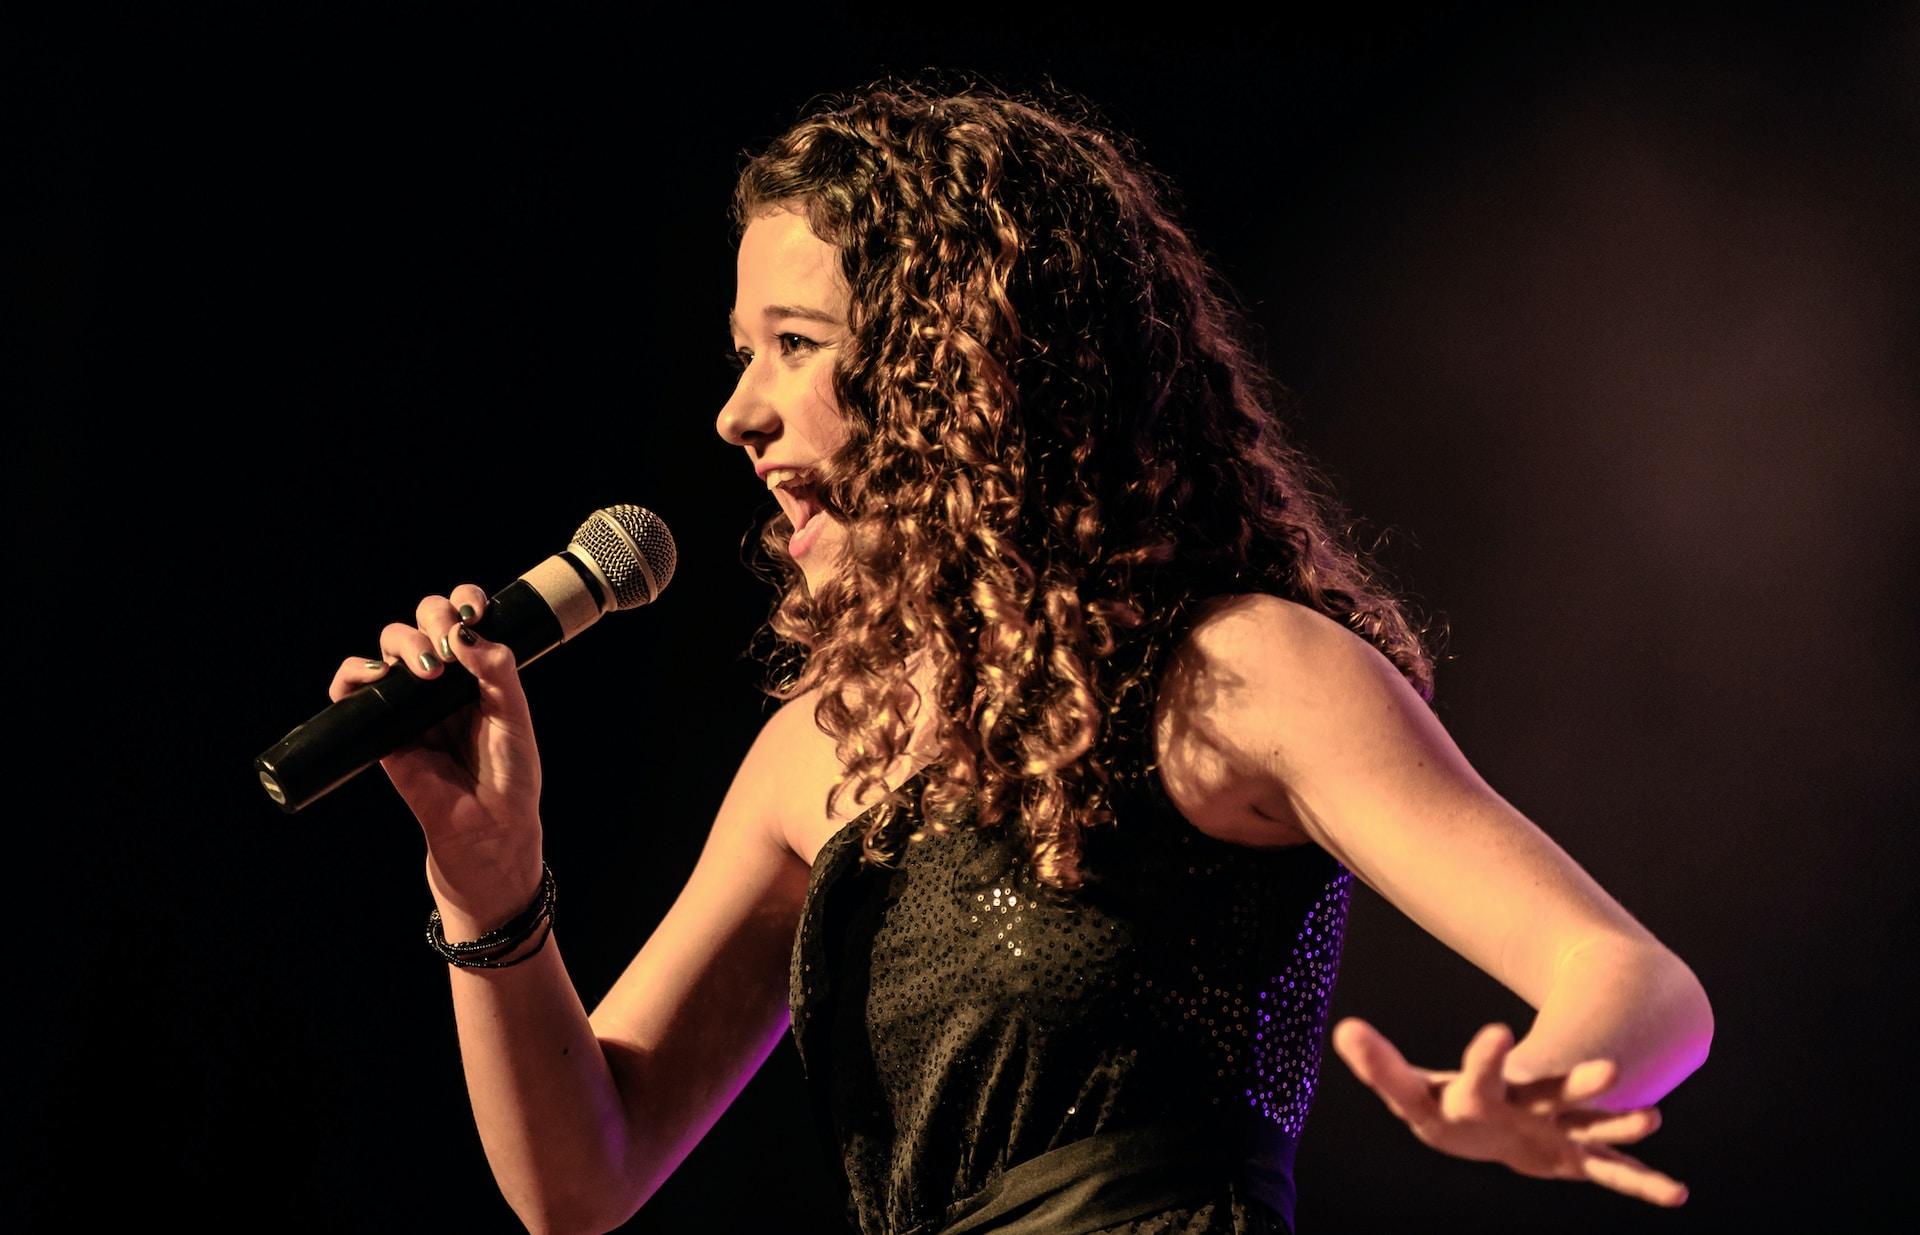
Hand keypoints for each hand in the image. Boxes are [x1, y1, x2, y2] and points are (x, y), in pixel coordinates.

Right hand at [328, 584, 543, 919]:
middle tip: (449, 650)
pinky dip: (353, 674)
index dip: (464, 601)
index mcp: (478, 672)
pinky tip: (378, 675)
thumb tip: (465, 632)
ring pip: (388, 647)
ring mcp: (410, 702)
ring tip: (426, 670)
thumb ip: (497, 671)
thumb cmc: (508, 775)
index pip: (463, 617)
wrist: (488, 828)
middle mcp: (442, 680)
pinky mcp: (382, 729)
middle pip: (422, 622)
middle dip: (433, 619)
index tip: (473, 610)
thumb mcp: (514, 717)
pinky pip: (352, 691)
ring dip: (402, 642)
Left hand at [1331, 1017, 1687, 1207]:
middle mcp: (1530, 1103)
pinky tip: (1676, 1194)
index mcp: (1486, 1087)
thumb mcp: (1408, 1089)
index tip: (1497, 1031)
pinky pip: (1610, 1172)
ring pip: (1591, 1128)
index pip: (1484, 1071)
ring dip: (1617, 1125)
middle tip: (1608, 1068)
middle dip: (1577, 1082)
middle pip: (1554, 1092)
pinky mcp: (1573, 1158)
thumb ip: (1380, 1064)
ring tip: (1651, 1118)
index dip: (1487, 1055)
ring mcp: (1558, 1129)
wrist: (1484, 1117)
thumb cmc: (1441, 1103)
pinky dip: (1641, 1183)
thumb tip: (1342, 1029)